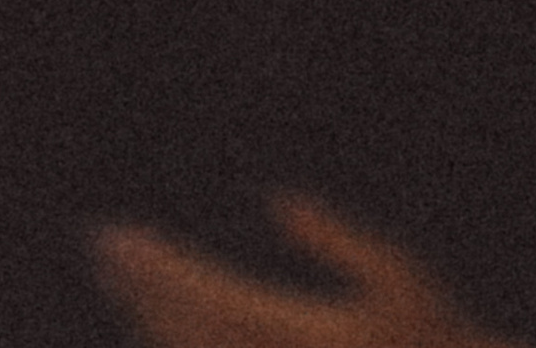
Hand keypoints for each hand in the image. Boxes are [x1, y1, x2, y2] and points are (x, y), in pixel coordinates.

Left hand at [90, 196, 511, 347]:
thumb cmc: (430, 334)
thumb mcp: (397, 275)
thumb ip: (338, 240)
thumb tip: (279, 201)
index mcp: (302, 332)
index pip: (210, 297)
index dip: (162, 270)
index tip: (122, 240)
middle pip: (190, 329)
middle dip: (144, 285)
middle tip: (106, 248)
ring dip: (154, 317)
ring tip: (122, 278)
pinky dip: (182, 344)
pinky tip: (159, 325)